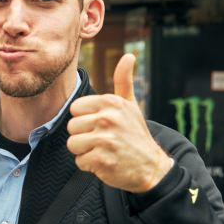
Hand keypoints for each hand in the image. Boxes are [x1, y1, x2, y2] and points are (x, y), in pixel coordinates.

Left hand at [67, 54, 172, 193]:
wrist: (152, 167)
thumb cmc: (136, 134)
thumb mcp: (130, 105)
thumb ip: (124, 80)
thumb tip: (128, 55)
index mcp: (110, 103)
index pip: (75, 109)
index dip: (85, 119)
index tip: (101, 126)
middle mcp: (107, 118)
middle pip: (71, 127)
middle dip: (84, 137)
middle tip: (104, 141)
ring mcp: (104, 139)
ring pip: (73, 144)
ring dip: (85, 152)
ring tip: (104, 151)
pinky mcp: (101, 159)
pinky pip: (80, 161)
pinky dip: (90, 166)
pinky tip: (106, 162)